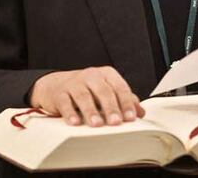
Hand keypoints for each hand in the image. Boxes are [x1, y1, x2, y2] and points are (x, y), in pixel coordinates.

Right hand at [30, 66, 144, 126]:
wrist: (57, 84)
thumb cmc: (87, 89)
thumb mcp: (107, 90)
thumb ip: (124, 99)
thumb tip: (140, 112)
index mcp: (106, 74)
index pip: (119, 87)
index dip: (126, 102)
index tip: (131, 118)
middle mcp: (91, 76)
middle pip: (103, 91)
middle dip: (111, 107)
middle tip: (116, 122)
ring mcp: (75, 83)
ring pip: (84, 96)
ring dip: (91, 111)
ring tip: (97, 124)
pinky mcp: (60, 93)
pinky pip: (65, 102)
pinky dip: (70, 113)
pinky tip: (75, 123)